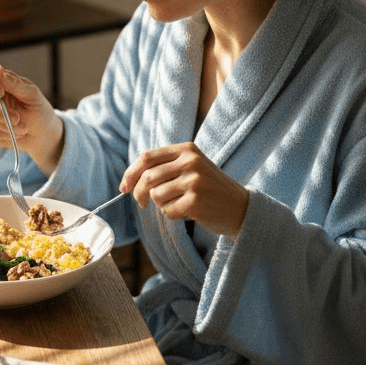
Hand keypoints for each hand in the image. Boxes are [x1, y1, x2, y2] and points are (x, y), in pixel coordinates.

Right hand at [0, 64, 64, 172]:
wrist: (41, 134)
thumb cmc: (38, 110)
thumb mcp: (32, 95)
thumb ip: (15, 84)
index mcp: (0, 81)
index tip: (0, 92)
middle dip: (1, 112)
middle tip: (18, 119)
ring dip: (6, 126)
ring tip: (23, 129)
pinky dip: (4, 135)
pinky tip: (15, 135)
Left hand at [120, 142, 248, 237]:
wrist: (241, 208)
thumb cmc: (209, 189)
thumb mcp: (191, 168)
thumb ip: (164, 167)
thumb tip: (128, 181)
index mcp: (187, 149)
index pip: (147, 157)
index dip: (130, 173)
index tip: (123, 187)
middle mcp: (191, 162)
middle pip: (148, 177)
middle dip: (139, 193)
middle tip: (142, 203)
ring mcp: (194, 181)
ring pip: (156, 195)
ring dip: (161, 205)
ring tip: (178, 204)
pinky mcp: (196, 202)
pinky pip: (167, 211)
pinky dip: (172, 215)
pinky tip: (187, 212)